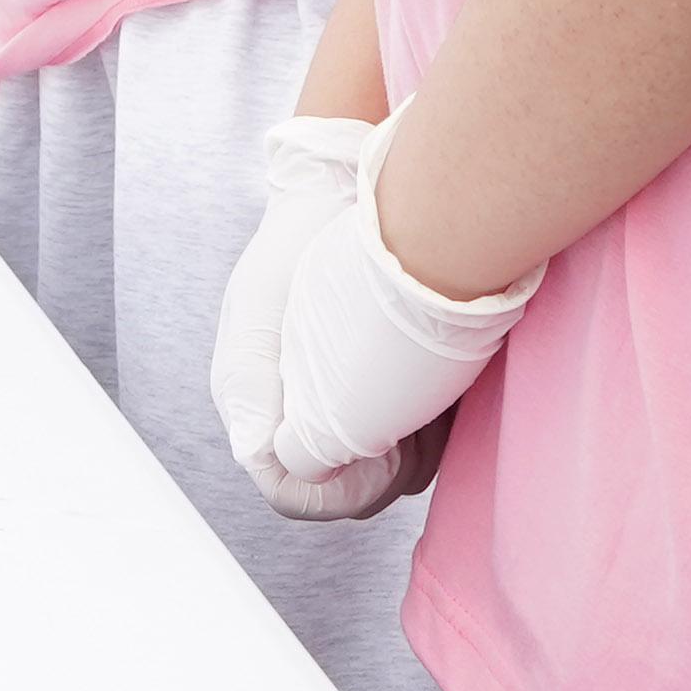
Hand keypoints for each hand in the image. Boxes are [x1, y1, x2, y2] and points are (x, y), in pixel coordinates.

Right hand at [248, 108, 536, 503]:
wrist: (337, 198)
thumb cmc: (296, 249)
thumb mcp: (264, 313)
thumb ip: (254, 389)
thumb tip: (263, 456)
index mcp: (254, 405)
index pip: (293, 492)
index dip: (340, 488)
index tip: (383, 450)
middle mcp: (294, 416)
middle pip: (342, 492)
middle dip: (383, 472)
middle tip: (418, 425)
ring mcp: (336, 408)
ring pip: (378, 476)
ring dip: (410, 455)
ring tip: (430, 407)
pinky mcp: (374, 397)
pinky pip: (402, 448)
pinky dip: (423, 434)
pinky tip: (436, 396)